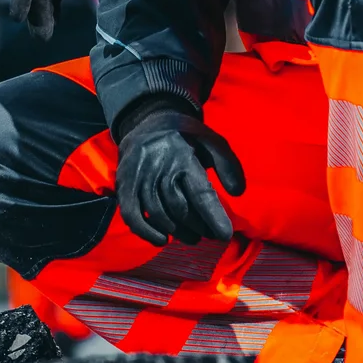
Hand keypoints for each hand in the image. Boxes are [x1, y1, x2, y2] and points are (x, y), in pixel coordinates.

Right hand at [112, 98, 246, 246]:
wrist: (148, 122)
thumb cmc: (186, 136)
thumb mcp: (212, 141)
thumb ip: (228, 165)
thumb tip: (238, 192)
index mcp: (184, 155)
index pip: (200, 192)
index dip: (213, 216)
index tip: (225, 235)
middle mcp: (159, 166)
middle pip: (180, 207)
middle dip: (198, 226)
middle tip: (210, 235)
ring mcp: (139, 176)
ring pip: (159, 213)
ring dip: (178, 232)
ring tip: (193, 238)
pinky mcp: (124, 184)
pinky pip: (131, 214)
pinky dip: (145, 232)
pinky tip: (162, 240)